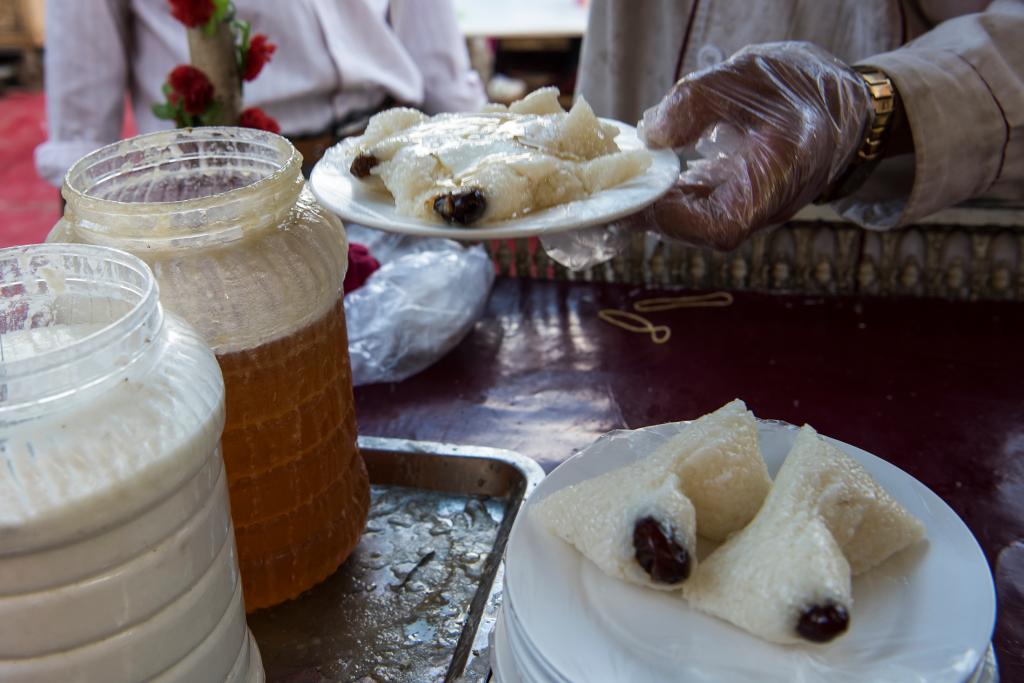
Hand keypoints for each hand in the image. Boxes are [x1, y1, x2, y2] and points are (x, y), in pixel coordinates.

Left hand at [637, 42, 871, 250]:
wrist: (840, 101)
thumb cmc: (798, 84)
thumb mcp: (744, 76)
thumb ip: (695, 102)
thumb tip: (649, 134)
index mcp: (778, 179)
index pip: (719, 226)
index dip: (671, 219)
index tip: (632, 196)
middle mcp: (767, 207)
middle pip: (701, 230)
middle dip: (652, 212)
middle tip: (608, 190)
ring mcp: (754, 209)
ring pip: (698, 222)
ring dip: (657, 204)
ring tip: (618, 184)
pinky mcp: (742, 201)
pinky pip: (702, 209)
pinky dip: (671, 194)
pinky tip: (645, 177)